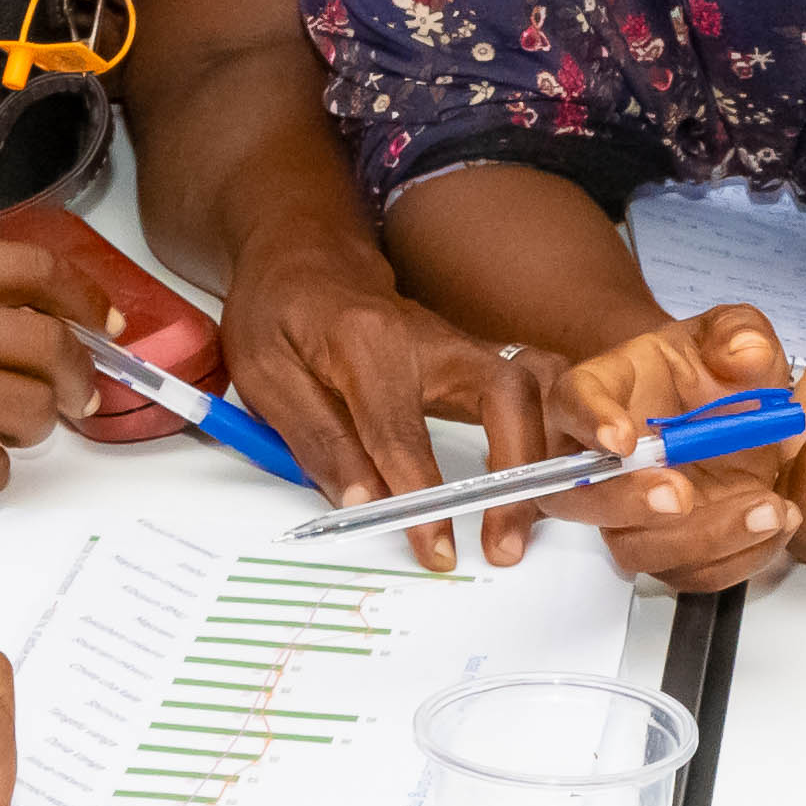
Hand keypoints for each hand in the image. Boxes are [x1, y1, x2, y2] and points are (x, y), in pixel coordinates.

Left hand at [216, 244, 566, 565]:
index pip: (401, 432)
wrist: (307, 257)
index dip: (422, 499)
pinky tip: (528, 486)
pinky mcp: (471, 358)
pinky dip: (538, 438)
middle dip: (516, 474)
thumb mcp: (266, 374)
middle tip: (504, 544)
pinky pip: (523, 396)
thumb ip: (317, 440)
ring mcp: (458, 344)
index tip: (437, 548)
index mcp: (365, 340)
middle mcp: (428, 336)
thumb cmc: (279, 310)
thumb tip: (364, 503)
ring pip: (529, 392)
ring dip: (539, 456)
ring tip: (522, 523)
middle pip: (505, 396)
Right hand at [545, 305, 805, 593]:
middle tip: (680, 494)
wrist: (737, 414)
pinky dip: (736, 559)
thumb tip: (744, 352)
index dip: (589, 422)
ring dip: (700, 539)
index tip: (621, 438)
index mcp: (601, 390)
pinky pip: (688, 574)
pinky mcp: (669, 546)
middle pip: (578, 493)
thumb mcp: (734, 333)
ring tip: (765, 508)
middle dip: (626, 502)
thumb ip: (739, 331)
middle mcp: (600, 458)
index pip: (573, 401)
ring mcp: (629, 510)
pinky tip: (776, 525)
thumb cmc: (713, 369)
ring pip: (635, 546)